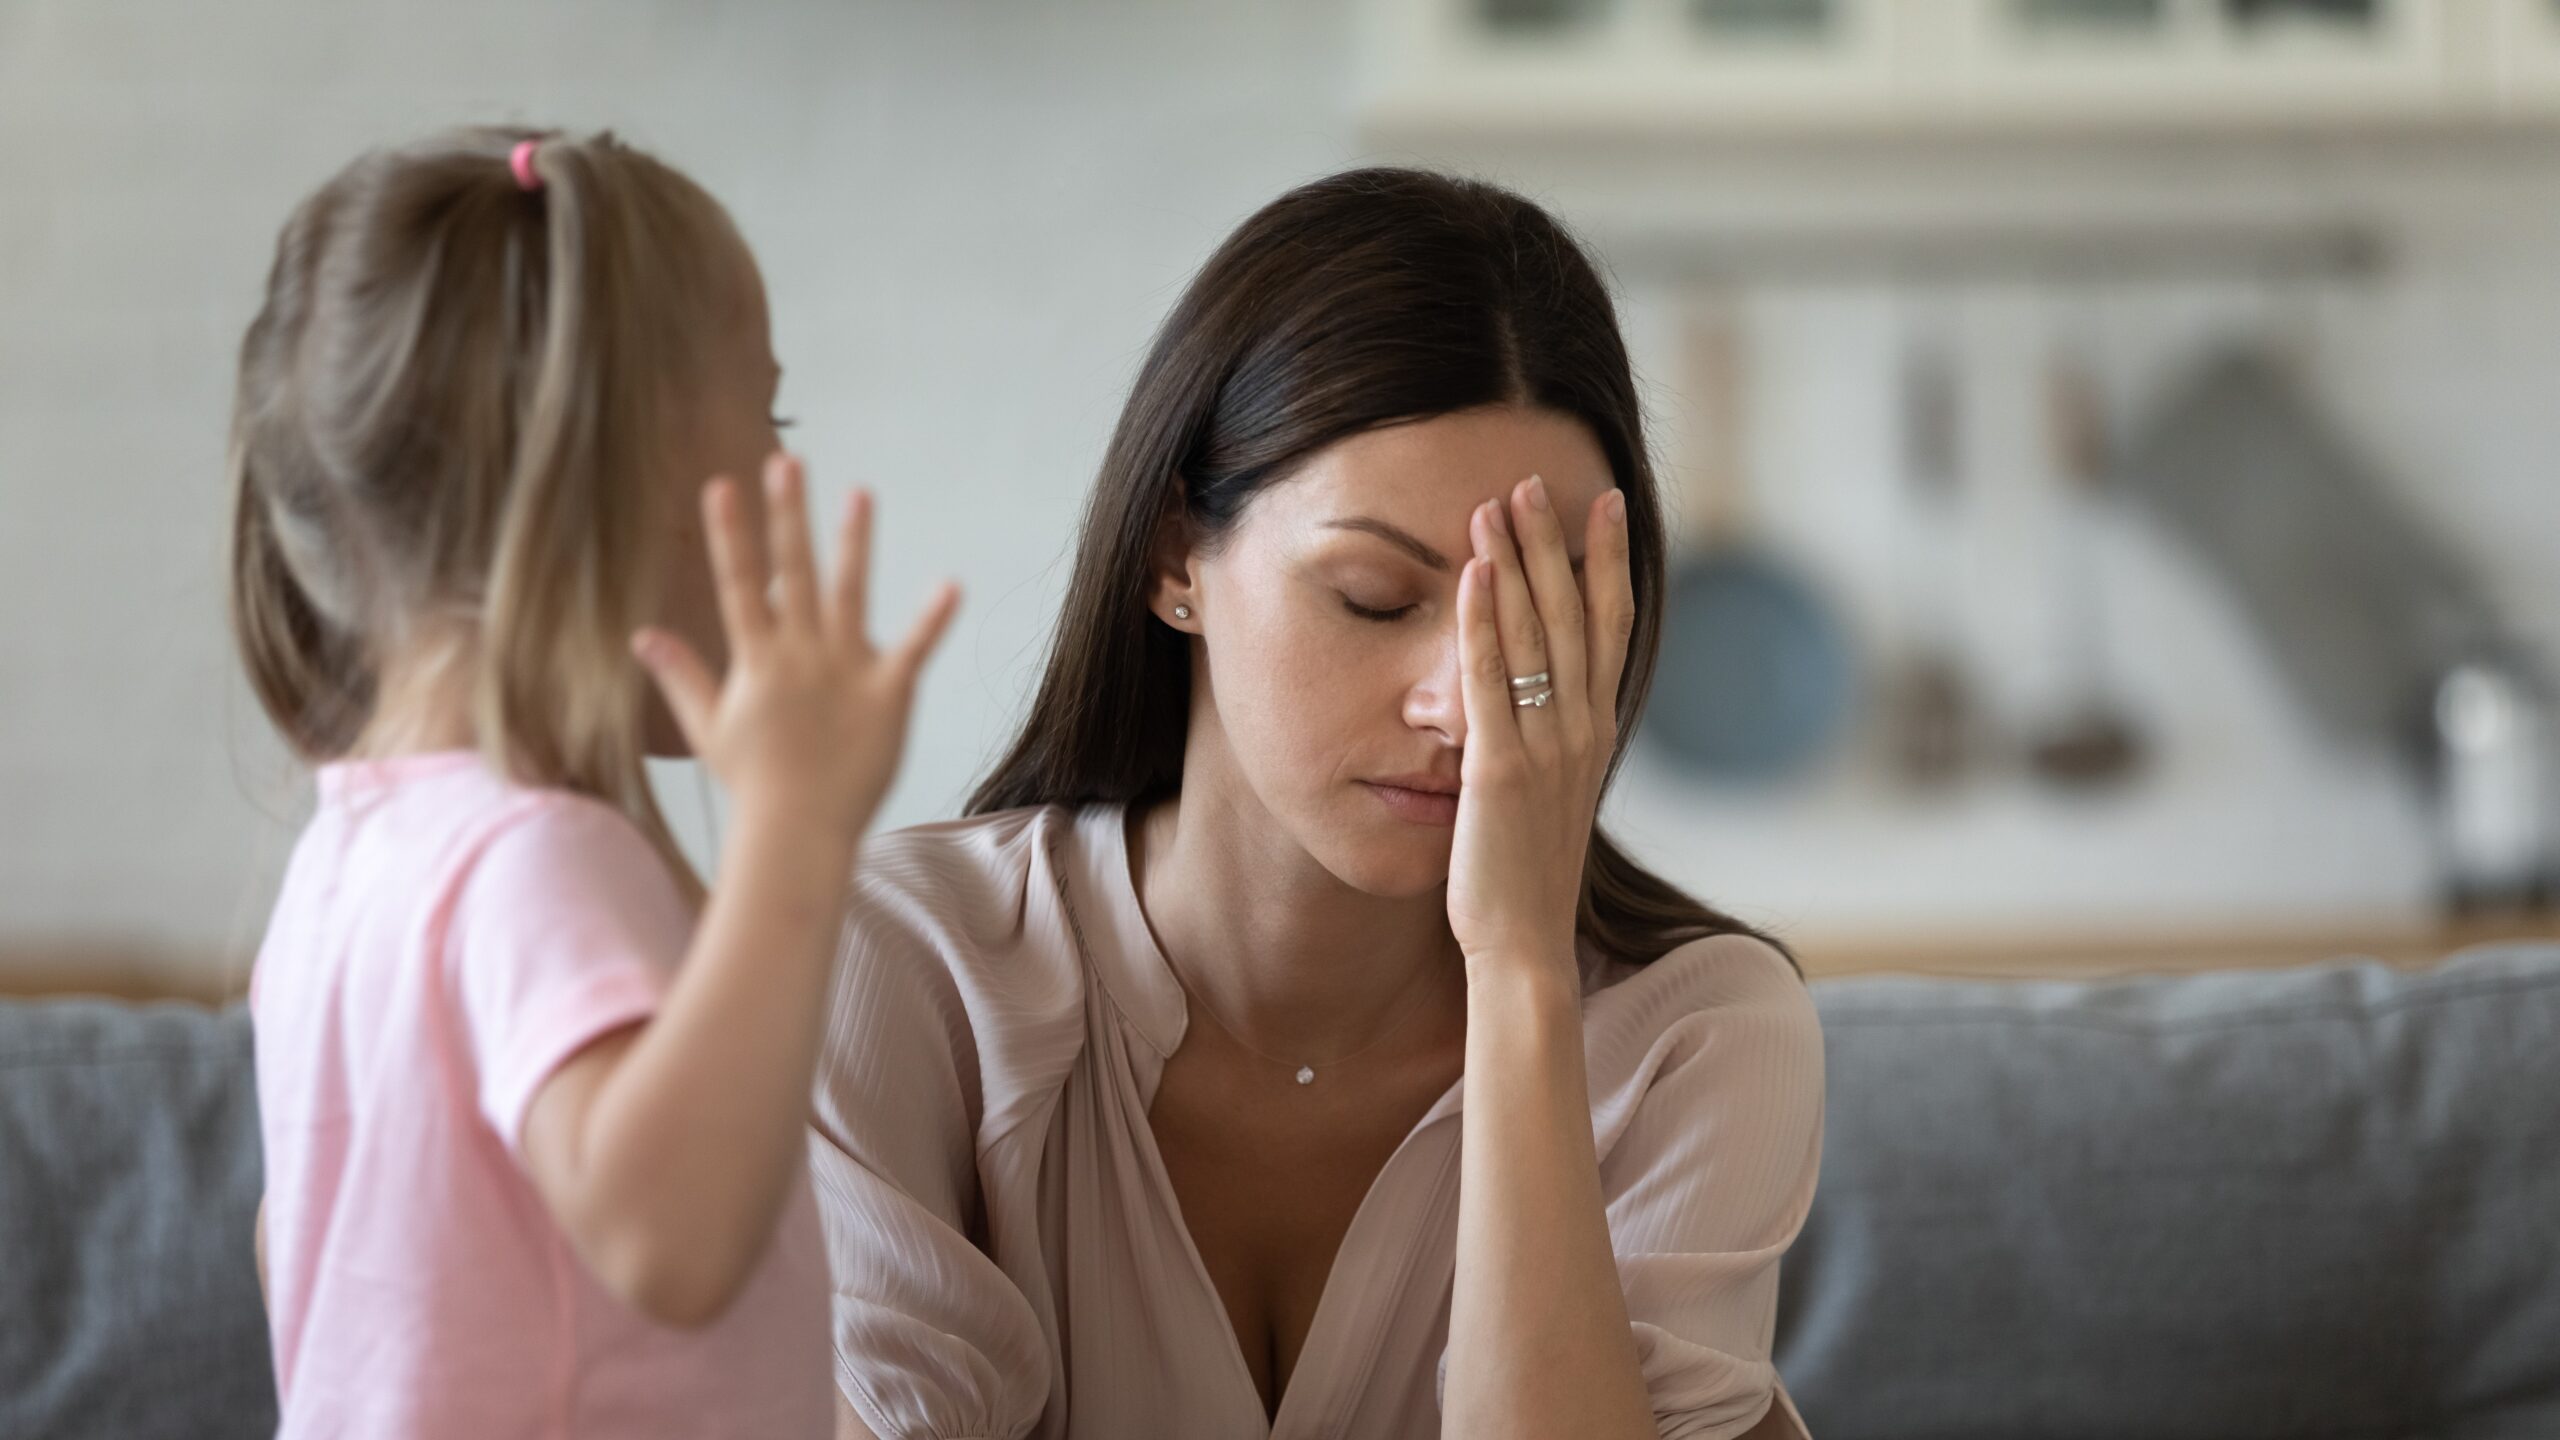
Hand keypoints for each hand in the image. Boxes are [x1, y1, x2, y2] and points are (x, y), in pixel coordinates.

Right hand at [633, 452, 959, 841]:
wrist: (798, 833)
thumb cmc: (755, 785)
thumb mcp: (708, 726)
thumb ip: (681, 674)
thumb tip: (641, 636)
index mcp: (758, 660)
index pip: (738, 584)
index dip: (731, 534)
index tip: (722, 484)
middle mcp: (799, 655)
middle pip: (793, 574)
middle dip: (788, 516)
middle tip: (787, 461)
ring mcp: (844, 671)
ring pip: (850, 595)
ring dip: (853, 544)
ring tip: (859, 494)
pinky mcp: (887, 694)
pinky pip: (913, 649)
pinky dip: (933, 620)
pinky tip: (952, 585)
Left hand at [1444, 475, 1633, 983]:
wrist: (1524, 945)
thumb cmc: (1528, 876)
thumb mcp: (1553, 797)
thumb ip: (1555, 744)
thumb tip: (1550, 702)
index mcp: (1596, 733)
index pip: (1611, 628)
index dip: (1608, 562)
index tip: (1602, 505)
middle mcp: (1580, 730)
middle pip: (1574, 615)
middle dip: (1553, 543)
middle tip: (1535, 481)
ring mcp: (1545, 748)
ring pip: (1535, 635)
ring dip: (1514, 563)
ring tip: (1496, 504)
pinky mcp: (1500, 769)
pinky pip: (1490, 679)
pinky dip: (1481, 621)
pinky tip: (1471, 573)